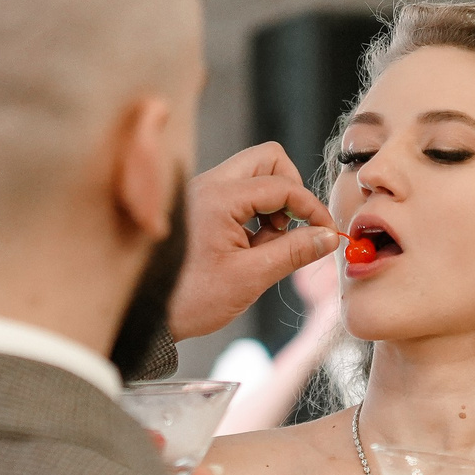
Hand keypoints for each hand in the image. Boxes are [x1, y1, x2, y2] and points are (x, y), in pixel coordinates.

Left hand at [166, 143, 339, 341]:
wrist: (148, 314)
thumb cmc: (189, 300)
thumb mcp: (250, 278)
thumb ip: (293, 252)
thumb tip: (327, 237)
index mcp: (219, 198)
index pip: (282, 185)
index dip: (312, 208)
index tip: (326, 233)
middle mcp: (208, 185)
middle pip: (267, 159)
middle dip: (291, 190)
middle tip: (295, 226)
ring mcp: (203, 192)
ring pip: (253, 173)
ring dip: (273, 202)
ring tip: (270, 243)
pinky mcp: (201, 205)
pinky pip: (239, 192)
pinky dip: (256, 211)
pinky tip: (253, 245)